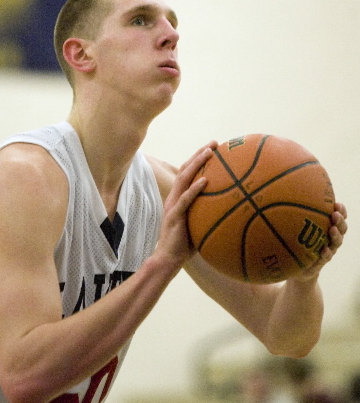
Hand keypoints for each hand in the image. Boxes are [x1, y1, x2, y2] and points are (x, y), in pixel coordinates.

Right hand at [155, 141, 217, 267]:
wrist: (168, 259)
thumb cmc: (185, 245)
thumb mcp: (200, 226)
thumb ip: (210, 215)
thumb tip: (235, 212)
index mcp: (179, 198)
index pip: (188, 173)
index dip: (199, 159)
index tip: (215, 148)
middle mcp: (174, 197)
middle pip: (185, 169)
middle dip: (200, 153)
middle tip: (215, 143)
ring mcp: (173, 205)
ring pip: (183, 178)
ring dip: (196, 163)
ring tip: (210, 152)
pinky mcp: (174, 216)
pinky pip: (185, 200)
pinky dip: (194, 188)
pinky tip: (205, 180)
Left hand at [297, 202, 347, 280]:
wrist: (298, 269)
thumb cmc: (297, 245)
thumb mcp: (297, 231)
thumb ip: (295, 218)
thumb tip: (281, 199)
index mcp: (326, 229)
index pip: (337, 218)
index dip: (341, 211)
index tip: (337, 203)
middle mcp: (330, 239)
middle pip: (341, 228)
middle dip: (340, 220)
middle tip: (335, 214)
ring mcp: (328, 250)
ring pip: (337, 242)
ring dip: (336, 235)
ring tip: (333, 229)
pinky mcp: (322, 262)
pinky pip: (326, 257)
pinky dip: (326, 253)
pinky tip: (324, 249)